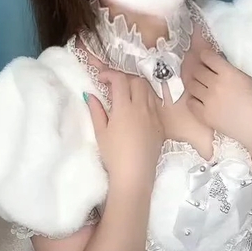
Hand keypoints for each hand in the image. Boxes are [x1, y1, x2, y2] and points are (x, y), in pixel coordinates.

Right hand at [86, 72, 163, 189]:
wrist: (135, 175)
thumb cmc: (114, 155)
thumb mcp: (100, 132)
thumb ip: (96, 111)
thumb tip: (91, 96)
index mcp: (125, 108)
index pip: (120, 80)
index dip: (110, 74)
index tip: (101, 79)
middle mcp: (142, 108)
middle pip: (137, 81)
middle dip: (125, 79)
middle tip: (114, 88)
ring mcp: (154, 116)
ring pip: (148, 91)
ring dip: (137, 88)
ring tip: (126, 98)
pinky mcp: (160, 126)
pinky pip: (155, 105)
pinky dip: (145, 101)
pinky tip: (137, 112)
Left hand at [186, 49, 251, 151]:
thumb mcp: (246, 78)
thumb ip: (229, 70)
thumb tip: (215, 63)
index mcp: (229, 74)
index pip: (208, 56)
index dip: (205, 55)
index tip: (206, 57)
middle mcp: (216, 85)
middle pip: (197, 70)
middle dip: (198, 68)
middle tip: (202, 70)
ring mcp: (208, 101)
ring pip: (190, 85)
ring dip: (194, 82)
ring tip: (199, 84)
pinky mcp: (204, 115)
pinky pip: (190, 102)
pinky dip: (193, 98)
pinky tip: (199, 98)